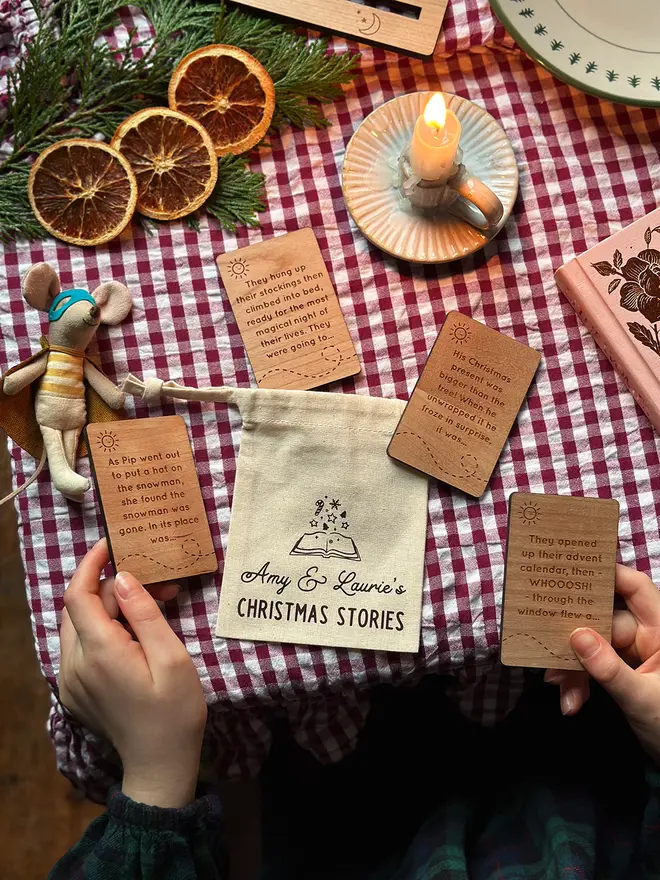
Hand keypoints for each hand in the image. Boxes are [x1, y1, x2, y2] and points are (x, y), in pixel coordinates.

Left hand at [58, 539, 206, 806]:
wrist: (160, 764)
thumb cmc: (175, 711)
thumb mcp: (172, 657)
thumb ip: (145, 613)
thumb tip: (124, 577)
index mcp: (99, 653)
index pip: (79, 594)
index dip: (91, 564)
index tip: (112, 543)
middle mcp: (74, 665)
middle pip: (79, 607)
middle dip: (113, 587)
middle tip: (157, 586)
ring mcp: (70, 680)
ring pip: (78, 625)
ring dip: (108, 608)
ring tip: (150, 608)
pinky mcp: (73, 691)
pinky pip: (80, 647)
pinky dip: (103, 630)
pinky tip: (134, 636)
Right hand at [546, 564, 659, 763]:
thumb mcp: (643, 699)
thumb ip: (609, 668)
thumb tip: (576, 635)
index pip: (635, 588)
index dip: (606, 575)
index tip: (570, 574)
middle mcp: (648, 637)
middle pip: (603, 620)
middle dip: (575, 638)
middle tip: (548, 649)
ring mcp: (634, 656)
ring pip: (593, 646)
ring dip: (574, 668)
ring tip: (560, 689)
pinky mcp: (623, 674)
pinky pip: (594, 667)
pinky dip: (580, 682)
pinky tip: (570, 701)